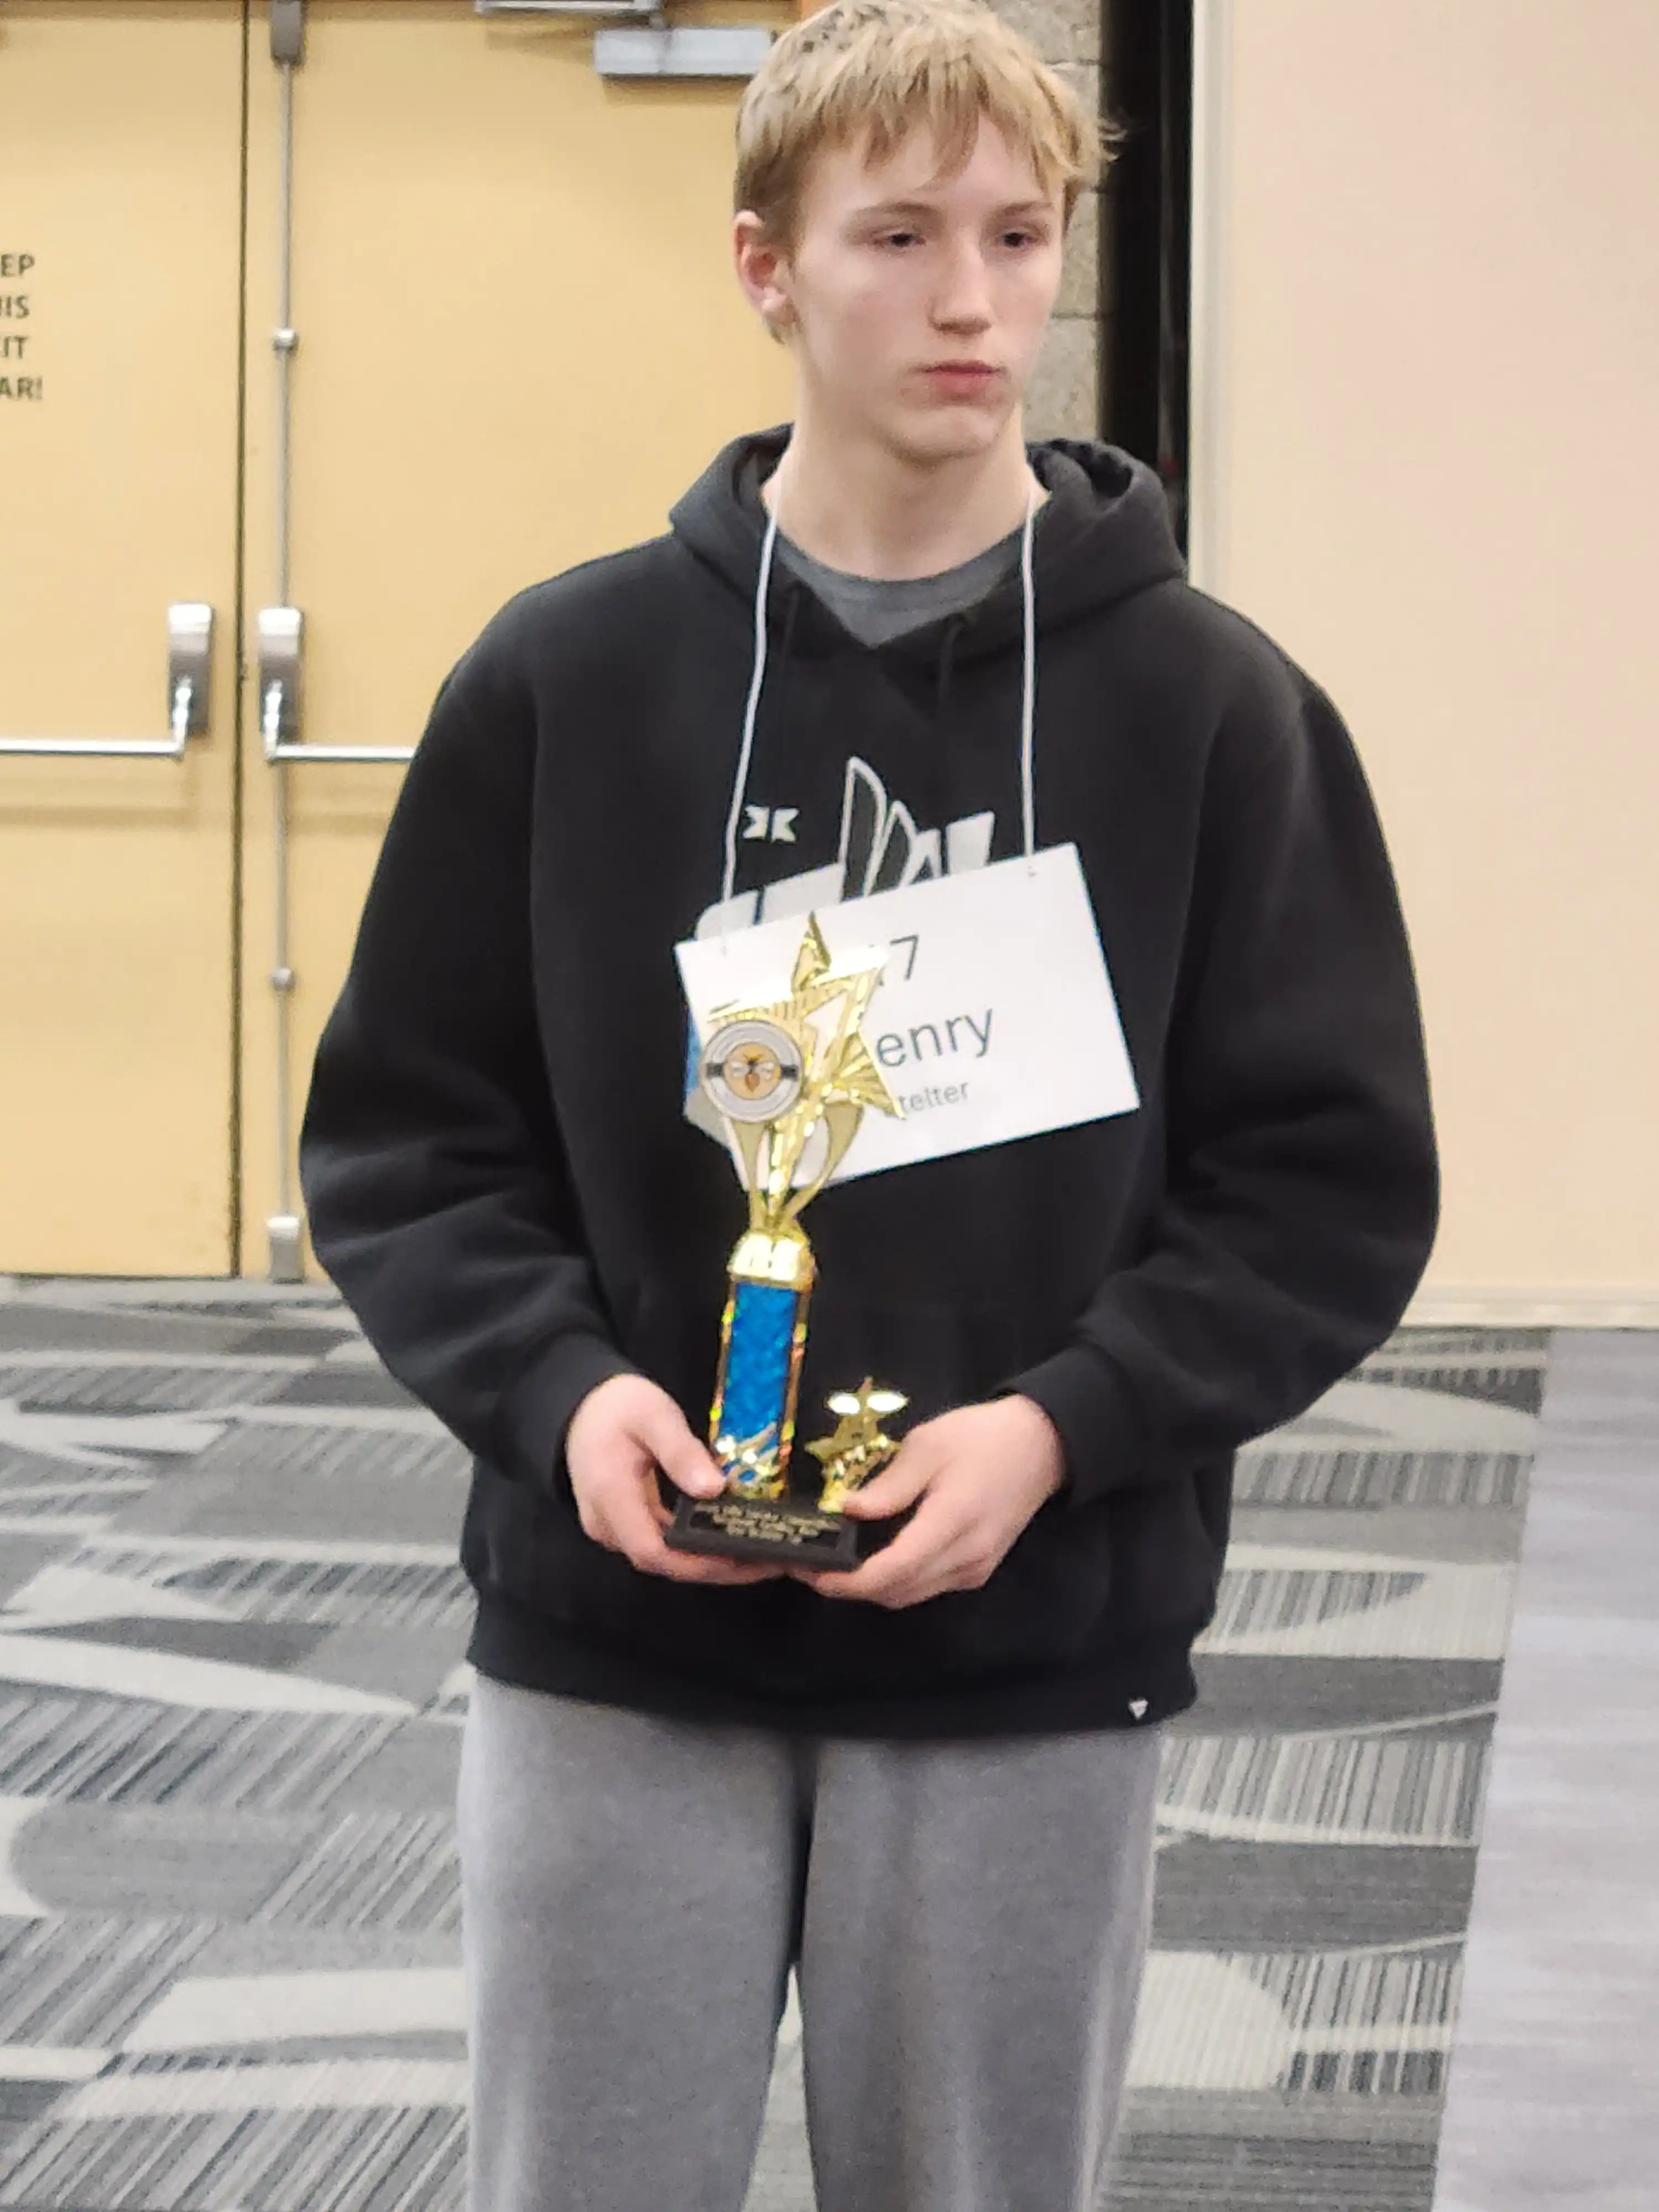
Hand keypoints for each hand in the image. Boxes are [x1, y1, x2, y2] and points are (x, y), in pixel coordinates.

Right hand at [565, 1373, 784, 1586]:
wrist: (582, 1404)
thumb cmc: (617, 1405)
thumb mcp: (653, 1415)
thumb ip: (680, 1452)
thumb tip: (714, 1489)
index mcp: (610, 1496)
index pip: (652, 1551)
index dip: (698, 1563)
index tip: (743, 1559)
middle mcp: (607, 1523)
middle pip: (662, 1562)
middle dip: (714, 1567)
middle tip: (765, 1561)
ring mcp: (613, 1527)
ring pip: (663, 1558)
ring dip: (708, 1561)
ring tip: (757, 1553)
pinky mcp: (623, 1524)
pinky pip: (661, 1544)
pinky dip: (694, 1547)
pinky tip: (725, 1538)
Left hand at [787, 1395, 1065, 1608]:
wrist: (1041, 1447)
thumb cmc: (980, 1437)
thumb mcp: (928, 1445)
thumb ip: (889, 1485)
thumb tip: (849, 1511)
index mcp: (951, 1522)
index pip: (891, 1571)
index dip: (847, 1581)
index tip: (811, 1572)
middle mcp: (965, 1558)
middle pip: (895, 1592)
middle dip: (849, 1587)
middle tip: (811, 1564)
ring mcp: (974, 1570)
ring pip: (909, 1596)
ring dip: (871, 1588)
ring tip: (835, 1562)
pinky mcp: (977, 1571)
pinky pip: (926, 1587)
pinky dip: (895, 1581)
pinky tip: (874, 1557)